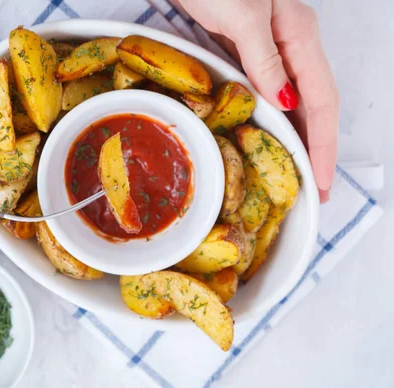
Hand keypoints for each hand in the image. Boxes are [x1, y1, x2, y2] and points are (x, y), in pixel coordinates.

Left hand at [179, 0, 338, 201]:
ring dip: (292, 138)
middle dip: (312, 150)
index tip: (319, 182)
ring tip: (291, 174)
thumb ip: (266, 61)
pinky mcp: (243, 49)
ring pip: (289, 102)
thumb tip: (286, 104)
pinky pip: (264, 92)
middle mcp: (289, 44)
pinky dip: (267, 118)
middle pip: (311, 107)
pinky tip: (263, 135)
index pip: (321, 102)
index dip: (321, 146)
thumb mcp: (244, 18)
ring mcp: (267, 47)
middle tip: (310, 191)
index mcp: (299, 36)